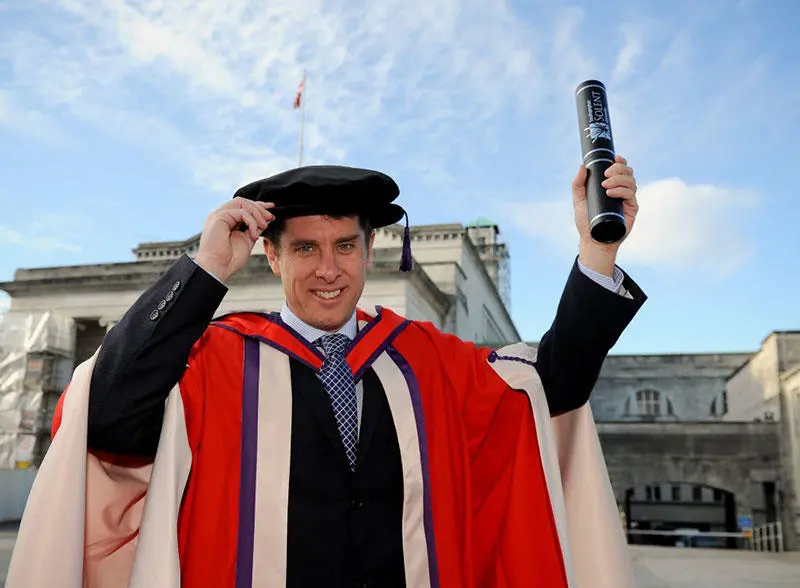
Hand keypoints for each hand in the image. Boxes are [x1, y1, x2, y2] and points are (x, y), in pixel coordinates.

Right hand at [195, 198, 274, 281]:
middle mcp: (221, 215)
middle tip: (270, 218)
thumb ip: (254, 228)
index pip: (243, 206)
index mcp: (226, 220)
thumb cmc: (230, 259)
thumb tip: (266, 219)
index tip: (271, 209)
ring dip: (256, 213)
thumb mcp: (247, 240)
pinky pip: (241, 212)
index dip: (258, 205)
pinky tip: (253, 234)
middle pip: (243, 201)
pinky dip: (251, 222)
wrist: (218, 268)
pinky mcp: (218, 217)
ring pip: (242, 203)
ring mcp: (218, 215)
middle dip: (259, 208)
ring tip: (263, 226)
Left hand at [572, 155, 638, 273]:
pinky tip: (611, 193)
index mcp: (612, 186)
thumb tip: (582, 166)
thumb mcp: (578, 200)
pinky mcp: (631, 208)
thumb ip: (578, 184)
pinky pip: (630, 194)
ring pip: (631, 181)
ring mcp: (627, 199)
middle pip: (628, 172)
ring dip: (619, 179)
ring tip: (605, 186)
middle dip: (618, 169)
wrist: (592, 239)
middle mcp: (622, 190)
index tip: (613, 158)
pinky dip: (621, 191)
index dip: (620, 162)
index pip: (621, 169)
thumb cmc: (586, 221)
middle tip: (605, 174)